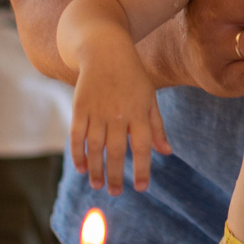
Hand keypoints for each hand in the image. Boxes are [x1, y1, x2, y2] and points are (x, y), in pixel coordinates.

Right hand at [72, 50, 171, 191]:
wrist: (105, 50)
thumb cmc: (132, 78)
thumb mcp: (149, 98)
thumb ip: (156, 127)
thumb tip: (166, 153)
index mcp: (139, 111)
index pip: (142, 146)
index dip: (142, 168)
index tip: (140, 187)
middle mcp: (119, 113)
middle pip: (116, 150)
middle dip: (115, 175)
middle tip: (114, 193)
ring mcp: (98, 110)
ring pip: (95, 146)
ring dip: (96, 168)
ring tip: (97, 185)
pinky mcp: (80, 106)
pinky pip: (77, 135)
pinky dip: (78, 153)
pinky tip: (81, 167)